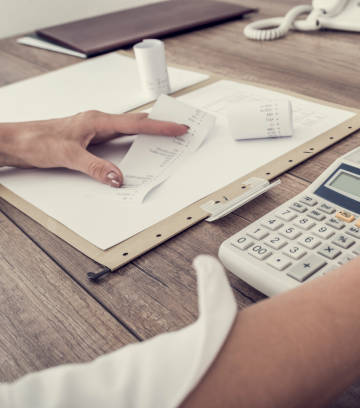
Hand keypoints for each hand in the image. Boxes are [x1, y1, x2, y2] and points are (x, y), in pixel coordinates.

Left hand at [0, 110, 187, 186]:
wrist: (15, 141)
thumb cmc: (36, 141)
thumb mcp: (68, 156)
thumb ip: (96, 167)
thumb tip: (118, 178)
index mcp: (97, 121)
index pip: (136, 124)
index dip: (160, 127)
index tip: (179, 128)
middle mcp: (98, 123)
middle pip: (137, 122)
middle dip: (160, 126)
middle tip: (180, 129)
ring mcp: (94, 131)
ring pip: (129, 130)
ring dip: (147, 134)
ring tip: (166, 137)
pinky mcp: (89, 140)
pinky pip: (118, 139)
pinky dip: (133, 144)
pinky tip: (136, 150)